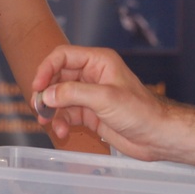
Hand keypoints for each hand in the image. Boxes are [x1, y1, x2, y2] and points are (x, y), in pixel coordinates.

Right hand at [31, 45, 167, 159]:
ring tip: (46, 122)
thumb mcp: (104, 98)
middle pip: (58, 77)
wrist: (157, 137)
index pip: (63, 57)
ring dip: (52, 110)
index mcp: (98, 61)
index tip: (37, 86)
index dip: (46, 68)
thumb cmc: (140, 111)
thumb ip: (73, 94)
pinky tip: (62, 132)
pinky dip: (61, 122)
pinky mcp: (91, 113)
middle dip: (46, 93)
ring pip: (60, 98)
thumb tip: (46, 95)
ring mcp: (90, 95)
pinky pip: (67, 114)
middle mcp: (92, 75)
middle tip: (38, 108)